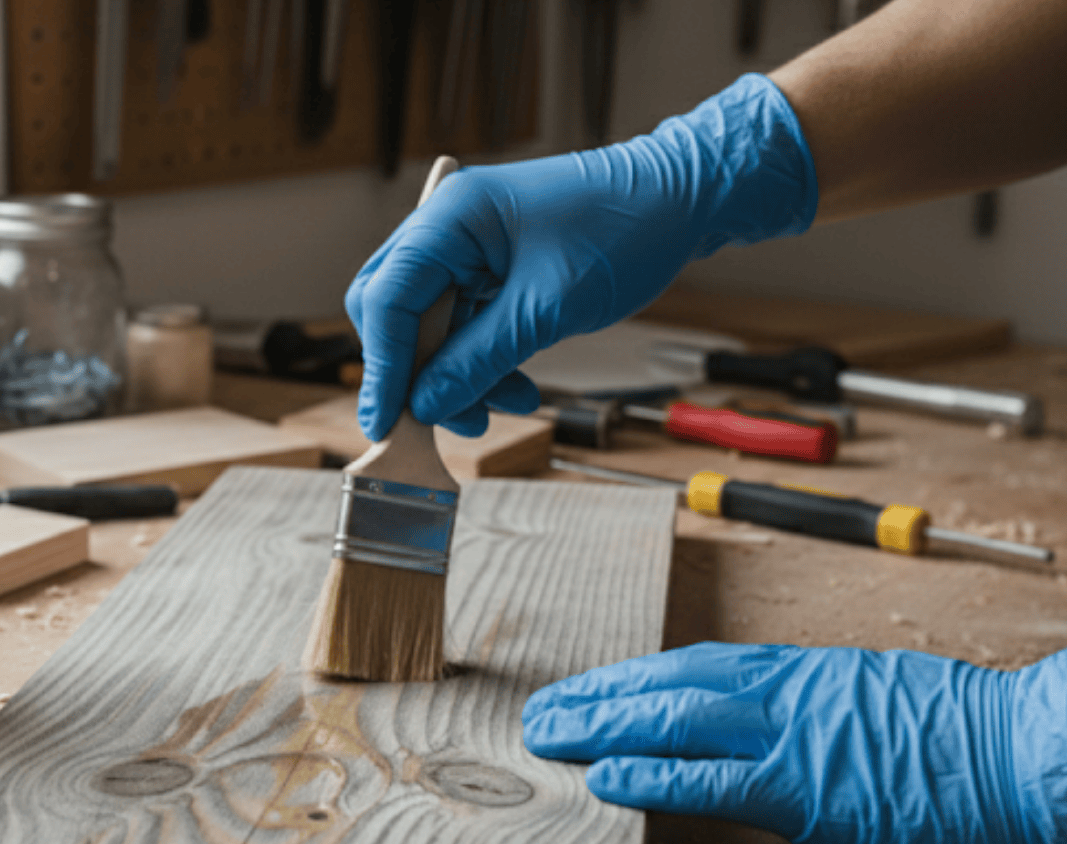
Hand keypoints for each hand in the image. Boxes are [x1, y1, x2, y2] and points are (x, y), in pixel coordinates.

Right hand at [345, 74, 818, 441]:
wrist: (682, 199)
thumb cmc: (624, 228)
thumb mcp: (548, 308)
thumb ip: (479, 359)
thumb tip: (426, 404)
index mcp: (450, 217)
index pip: (387, 299)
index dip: (384, 366)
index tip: (384, 421)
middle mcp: (447, 230)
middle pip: (394, 314)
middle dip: (416, 373)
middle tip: (437, 420)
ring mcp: (467, 250)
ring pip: (430, 330)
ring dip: (455, 377)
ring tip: (499, 410)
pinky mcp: (489, 271)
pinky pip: (464, 327)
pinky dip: (481, 364)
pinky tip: (513, 389)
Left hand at [522, 642, 1066, 843]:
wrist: (1040, 751)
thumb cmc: (973, 739)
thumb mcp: (881, 702)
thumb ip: (820, 710)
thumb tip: (776, 722)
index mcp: (805, 675)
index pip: (696, 668)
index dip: (634, 679)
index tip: (589, 688)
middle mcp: (789, 695)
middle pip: (669, 686)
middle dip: (598, 699)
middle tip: (541, 714)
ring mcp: (796, 739)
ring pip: (677, 722)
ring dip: (604, 729)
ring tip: (549, 737)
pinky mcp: (811, 790)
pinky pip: (715, 782)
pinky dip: (655, 778)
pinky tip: (608, 780)